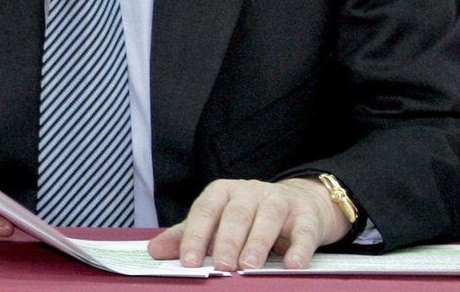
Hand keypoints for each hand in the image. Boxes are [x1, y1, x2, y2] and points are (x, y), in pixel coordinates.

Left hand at [146, 177, 350, 271]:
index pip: (205, 209)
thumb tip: (154, 251)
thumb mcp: (217, 223)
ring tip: (249, 267)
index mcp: (223, 192)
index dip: (196, 235)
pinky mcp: (305, 216)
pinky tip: (293, 264)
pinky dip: (299, 247)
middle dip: (227, 241)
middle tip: (222, 267)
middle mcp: (250, 191)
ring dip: (258, 242)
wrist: (299, 204)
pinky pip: (303, 231)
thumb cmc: (249, 218)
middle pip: (236, 213)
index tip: (188, 261)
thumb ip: (188, 236)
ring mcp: (279, 200)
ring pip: (267, 217)